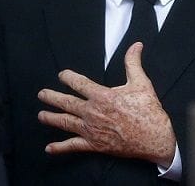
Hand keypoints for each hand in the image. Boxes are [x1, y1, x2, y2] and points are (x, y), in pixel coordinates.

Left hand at [37, 42, 175, 166]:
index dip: (68, 77)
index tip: (62, 75)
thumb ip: (133, 63)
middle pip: (67, 103)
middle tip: (42, 94)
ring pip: (65, 122)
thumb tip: (136, 45)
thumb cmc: (148, 111)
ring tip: (41, 115)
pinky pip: (73, 146)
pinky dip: (60, 147)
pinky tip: (49, 148)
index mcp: (102, 96)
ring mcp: (91, 130)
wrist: (154, 137)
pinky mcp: (94, 145)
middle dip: (52, 97)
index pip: (79, 83)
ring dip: (51, 118)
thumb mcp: (141, 83)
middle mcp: (92, 112)